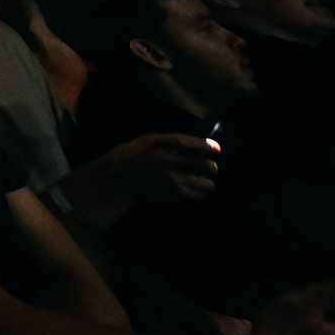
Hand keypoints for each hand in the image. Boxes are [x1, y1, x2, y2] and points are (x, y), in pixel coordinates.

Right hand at [86, 132, 219, 204]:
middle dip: (212, 167)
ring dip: (208, 182)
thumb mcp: (149, 140)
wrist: (118, 177)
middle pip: (206, 165)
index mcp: (164, 144)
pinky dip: (200, 192)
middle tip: (211, 168)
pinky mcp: (174, 193)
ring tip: (205, 182)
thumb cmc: (133, 155)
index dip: (208, 146)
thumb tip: (197, 144)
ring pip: (206, 183)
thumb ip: (171, 141)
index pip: (195, 144)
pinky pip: (198, 194)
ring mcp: (174, 178)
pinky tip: (195, 190)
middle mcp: (172, 160)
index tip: (216, 149)